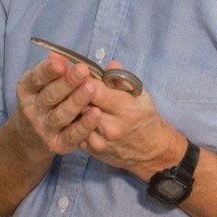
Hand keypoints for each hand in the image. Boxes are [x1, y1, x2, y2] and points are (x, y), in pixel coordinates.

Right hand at [12, 53, 103, 155]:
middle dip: (67, 83)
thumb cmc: (43, 102)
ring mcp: (43, 128)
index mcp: (27, 90)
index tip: (61, 63)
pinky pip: (72, 135)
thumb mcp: (41, 83)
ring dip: (77, 102)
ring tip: (91, 88)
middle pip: (50, 96)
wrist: (30, 138)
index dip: (47, 71)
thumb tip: (59, 55)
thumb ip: (53, 69)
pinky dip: (84, 125)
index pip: (35, 79)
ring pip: (61, 115)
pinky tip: (96, 113)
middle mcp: (31, 110)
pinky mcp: (57, 144)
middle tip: (83, 71)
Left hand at [77, 61, 185, 179]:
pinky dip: (71, 120)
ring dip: (70, 106)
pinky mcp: (90, 150)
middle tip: (66, 81)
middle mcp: (111, 127)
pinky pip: (73, 131)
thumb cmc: (145, 118)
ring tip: (66, 95)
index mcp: (126, 110)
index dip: (83, 80)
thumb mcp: (140, 96)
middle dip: (73, 91)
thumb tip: (111, 64)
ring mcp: (99, 141)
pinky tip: (71, 111)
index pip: (95, 92)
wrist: (150, 151)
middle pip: (81, 105)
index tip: (77, 71)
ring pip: (74, 118)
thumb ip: (123, 81)